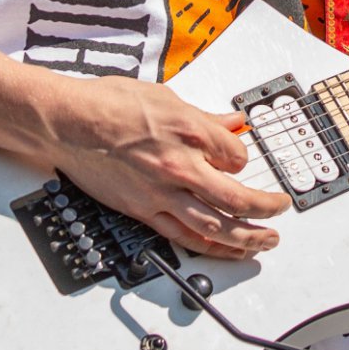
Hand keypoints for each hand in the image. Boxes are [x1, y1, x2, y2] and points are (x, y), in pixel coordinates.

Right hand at [50, 75, 290, 258]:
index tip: (240, 162)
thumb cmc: (107, 105)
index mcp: (189, 130)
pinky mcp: (144, 210)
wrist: (68, 123)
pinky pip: (183, 235)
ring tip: (266, 241)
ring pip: (215, 226)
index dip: (244, 160)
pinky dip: (210, 247)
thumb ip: (203, 117)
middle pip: (237, 197)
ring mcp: (162, 192)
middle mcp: (180, 165)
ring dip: (247, 237)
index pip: (238, 155)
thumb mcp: (165, 97)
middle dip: (267, 207)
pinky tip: (227, 251)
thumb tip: (231, 121)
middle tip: (280, 209)